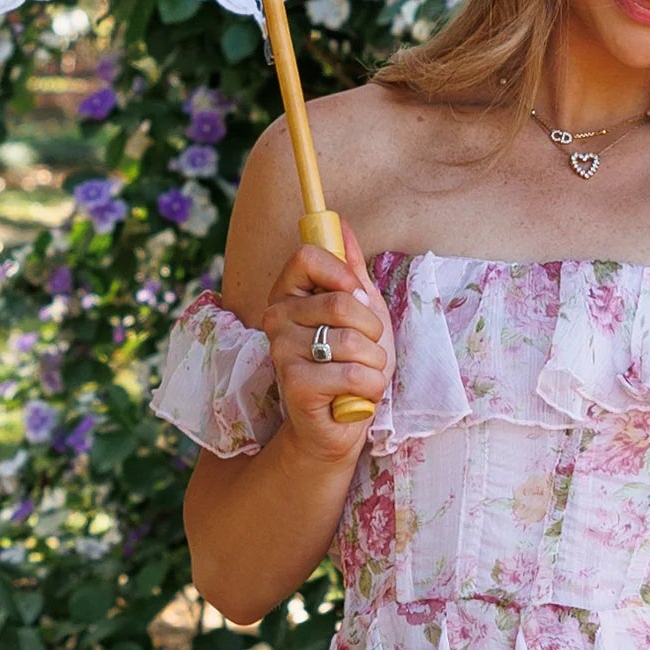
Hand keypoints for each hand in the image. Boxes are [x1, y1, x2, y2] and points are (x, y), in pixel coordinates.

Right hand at [262, 228, 393, 456]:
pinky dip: (371, 387)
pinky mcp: (296, 385)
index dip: (342, 274)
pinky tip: (356, 396)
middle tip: (364, 350)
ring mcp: (281, 353)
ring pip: (352, 341)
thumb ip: (350, 270)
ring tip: (359, 376)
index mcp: (288, 296)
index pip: (307, 256)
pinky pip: (355, 373)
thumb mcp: (360, 312)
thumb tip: (343, 225)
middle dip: (371, 330)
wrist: (340, 424)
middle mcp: (275, 320)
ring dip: (374, 362)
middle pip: (339, 301)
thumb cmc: (350, 365)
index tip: (357, 296)